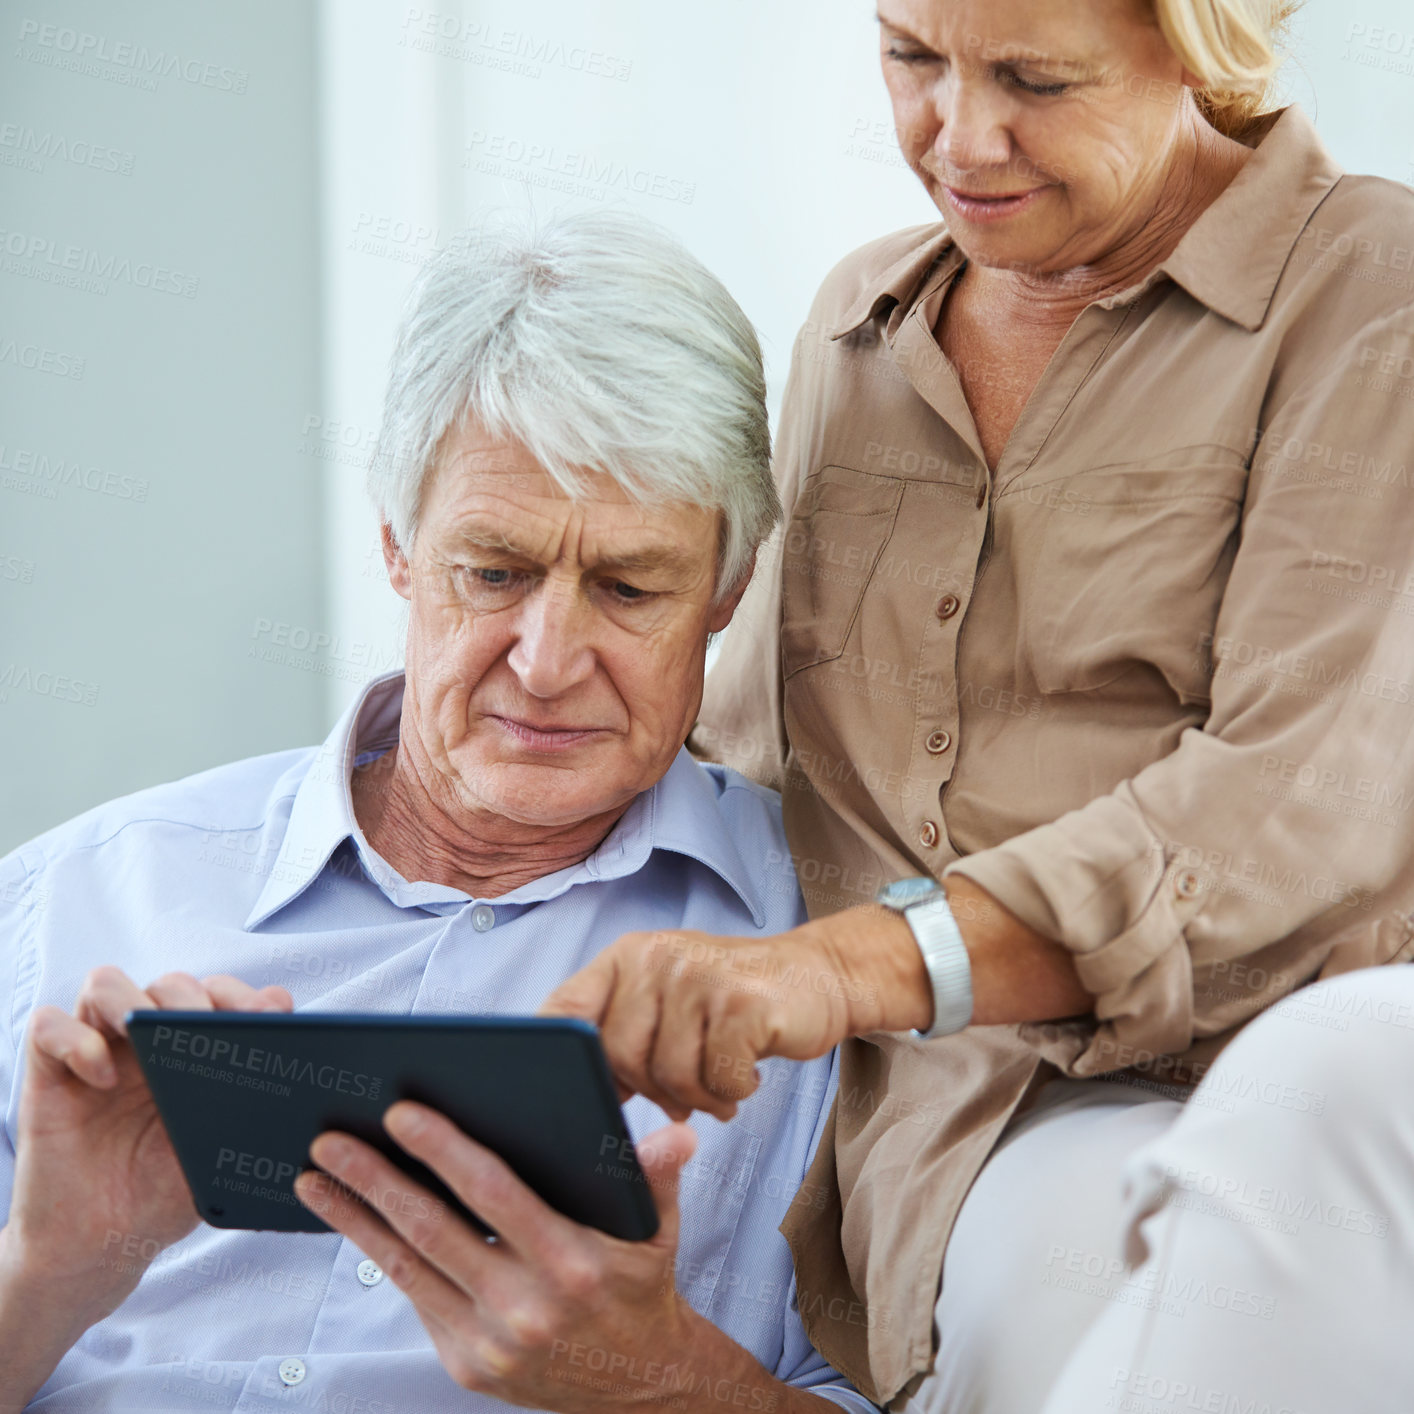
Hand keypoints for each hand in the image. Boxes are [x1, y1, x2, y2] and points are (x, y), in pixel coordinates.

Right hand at [4, 967, 292, 1302]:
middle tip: (211, 1030)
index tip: (268, 1018)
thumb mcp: (218, 1152)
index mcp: (196, 1051)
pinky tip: (102, 1076)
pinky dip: (75, 1039)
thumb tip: (302, 1081)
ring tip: (152, 1032)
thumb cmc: (164, 1193)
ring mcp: (97, 1050)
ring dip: (133, 998)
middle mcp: (147, 1042)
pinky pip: (49, 1026)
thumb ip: (251, 1111)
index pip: (222, 994)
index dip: (246, 997)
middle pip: (170, 983)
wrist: (99, 1245)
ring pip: (107, 985)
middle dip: (196, 997)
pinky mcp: (47, 1072)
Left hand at [296, 1107, 788, 1410]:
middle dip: (375, 1181)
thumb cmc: (640, 1284)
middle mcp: (526, 1307)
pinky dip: (380, 1256)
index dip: (444, 1151)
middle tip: (330, 1140)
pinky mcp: (467, 1364)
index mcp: (572, 1262)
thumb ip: (658, 1176)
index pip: (494, 1194)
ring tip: (315, 1177)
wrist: (638, 1384)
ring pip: (410, 1266)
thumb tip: (677, 1135)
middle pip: (434, 1229)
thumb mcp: (659, 1229)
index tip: (401, 1112)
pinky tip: (354, 1221)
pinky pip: (417, 1298)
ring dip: (356, 1219)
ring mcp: (490, 1342)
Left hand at [538, 911, 927, 1119]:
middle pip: (621, 1056)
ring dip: (699, 1098)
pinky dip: (733, 1093)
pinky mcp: (744, 1004)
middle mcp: (659, 958)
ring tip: (719, 1088)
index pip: (566, 1007)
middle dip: (652, 1091)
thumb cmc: (733, 1001)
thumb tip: (579, 1096)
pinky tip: (746, 1078)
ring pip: (670, 1075)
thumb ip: (624, 1033)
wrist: (817, 976)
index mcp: (629, 957)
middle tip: (684, 1096)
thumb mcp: (670, 1000)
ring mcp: (702, 977)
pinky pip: (719, 1079)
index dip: (553, 1056)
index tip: (560, 1093)